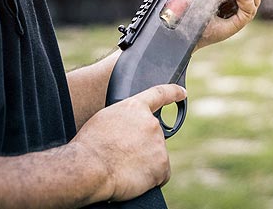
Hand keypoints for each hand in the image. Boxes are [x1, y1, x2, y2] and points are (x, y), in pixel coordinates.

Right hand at [71, 84, 186, 202]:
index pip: (159, 93)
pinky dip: (150, 179)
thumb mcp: (106, 118)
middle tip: (123, 155)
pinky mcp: (162, 165)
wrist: (90, 166)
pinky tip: (134, 178)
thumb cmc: (91, 144)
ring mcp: (158, 143)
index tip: (181, 93)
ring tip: (124, 166)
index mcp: (135, 107)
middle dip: (142, 146)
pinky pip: (160, 174)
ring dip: (145, 163)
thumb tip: (129, 128)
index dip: (173, 92)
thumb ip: (125, 118)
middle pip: (153, 136)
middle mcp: (151, 122)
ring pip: (155, 156)